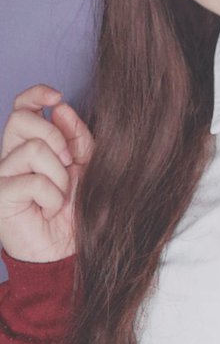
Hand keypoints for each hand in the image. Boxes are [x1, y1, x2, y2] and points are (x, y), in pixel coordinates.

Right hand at [0, 84, 93, 263]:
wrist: (71, 249)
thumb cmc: (76, 209)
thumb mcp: (85, 166)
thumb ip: (76, 136)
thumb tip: (59, 108)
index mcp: (28, 145)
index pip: (21, 107)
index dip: (35, 94)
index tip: (57, 96)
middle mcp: (9, 157)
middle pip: (21, 119)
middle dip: (55, 138)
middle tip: (67, 165)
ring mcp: (1, 176)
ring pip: (33, 148)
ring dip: (59, 175)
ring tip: (59, 197)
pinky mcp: (0, 196)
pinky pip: (33, 180)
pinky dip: (52, 196)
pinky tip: (49, 210)